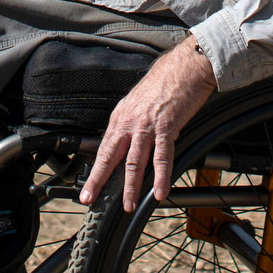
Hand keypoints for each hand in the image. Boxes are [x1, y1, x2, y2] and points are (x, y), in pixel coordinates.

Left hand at [79, 38, 216, 210]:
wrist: (184, 67)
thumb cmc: (164, 82)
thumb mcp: (138, 101)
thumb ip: (130, 122)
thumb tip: (125, 141)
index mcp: (121, 116)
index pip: (104, 148)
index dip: (96, 169)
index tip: (88, 186)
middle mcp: (130, 121)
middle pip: (110, 156)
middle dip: (99, 180)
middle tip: (90, 199)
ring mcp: (147, 125)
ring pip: (134, 161)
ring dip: (130, 186)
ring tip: (127, 205)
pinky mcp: (167, 127)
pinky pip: (162, 156)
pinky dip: (160, 176)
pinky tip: (159, 191)